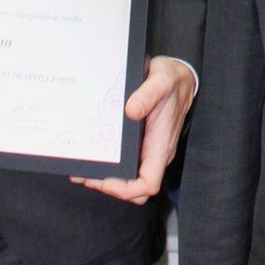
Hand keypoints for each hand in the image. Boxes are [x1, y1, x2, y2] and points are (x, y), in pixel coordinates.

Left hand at [74, 57, 196, 201]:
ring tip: (83, 170)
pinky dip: (111, 165)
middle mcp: (156, 152)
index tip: (106, 180)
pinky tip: (95, 154)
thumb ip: (147, 96)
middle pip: (136, 188)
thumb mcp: (161, 81)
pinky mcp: (143, 143)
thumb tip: (130, 112)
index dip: (126, 189)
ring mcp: (150, 149)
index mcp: (161, 145)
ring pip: (130, 178)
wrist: (181, 75)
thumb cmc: (172, 80)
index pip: (148, 183)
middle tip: (86, 176)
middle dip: (110, 187)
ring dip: (107, 178)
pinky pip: (129, 164)